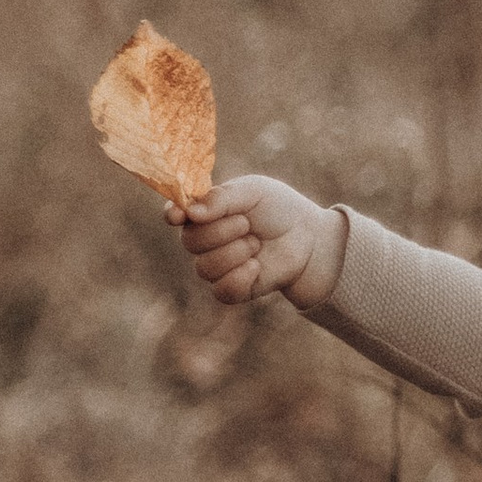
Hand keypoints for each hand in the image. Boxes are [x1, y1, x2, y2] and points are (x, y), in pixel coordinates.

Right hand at [168, 174, 339, 309]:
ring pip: (205, 268)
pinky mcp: (232, 289)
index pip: (174, 214)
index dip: (172, 215)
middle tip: (247, 224)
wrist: (309, 237)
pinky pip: (221, 290)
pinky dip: (240, 278)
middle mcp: (204, 240)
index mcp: (204, 211)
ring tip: (257, 244)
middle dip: (221, 232)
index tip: (179, 215)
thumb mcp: (253, 191)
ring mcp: (216, 265)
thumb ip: (222, 198)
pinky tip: (256, 267)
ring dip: (235, 253)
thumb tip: (191, 213)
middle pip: (190, 241)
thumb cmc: (278, 208)